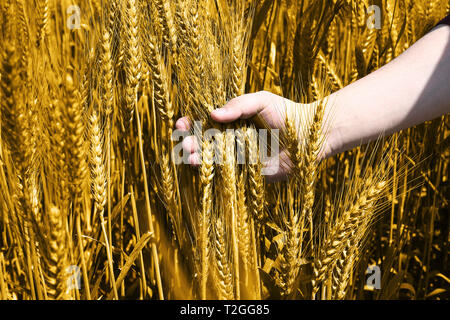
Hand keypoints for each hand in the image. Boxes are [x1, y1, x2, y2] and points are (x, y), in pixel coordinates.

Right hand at [175, 91, 324, 181]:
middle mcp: (233, 140)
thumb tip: (213, 114)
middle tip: (185, 144)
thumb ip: (238, 105)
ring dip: (199, 159)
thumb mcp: (261, 100)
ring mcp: (240, 158)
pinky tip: (205, 169)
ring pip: (214, 160)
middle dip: (191, 143)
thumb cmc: (287, 113)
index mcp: (233, 122)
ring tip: (190, 157)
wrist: (311, 134)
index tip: (180, 123)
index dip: (191, 124)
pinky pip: (230, 174)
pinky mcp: (250, 174)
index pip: (206, 123)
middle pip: (205, 143)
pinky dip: (216, 172)